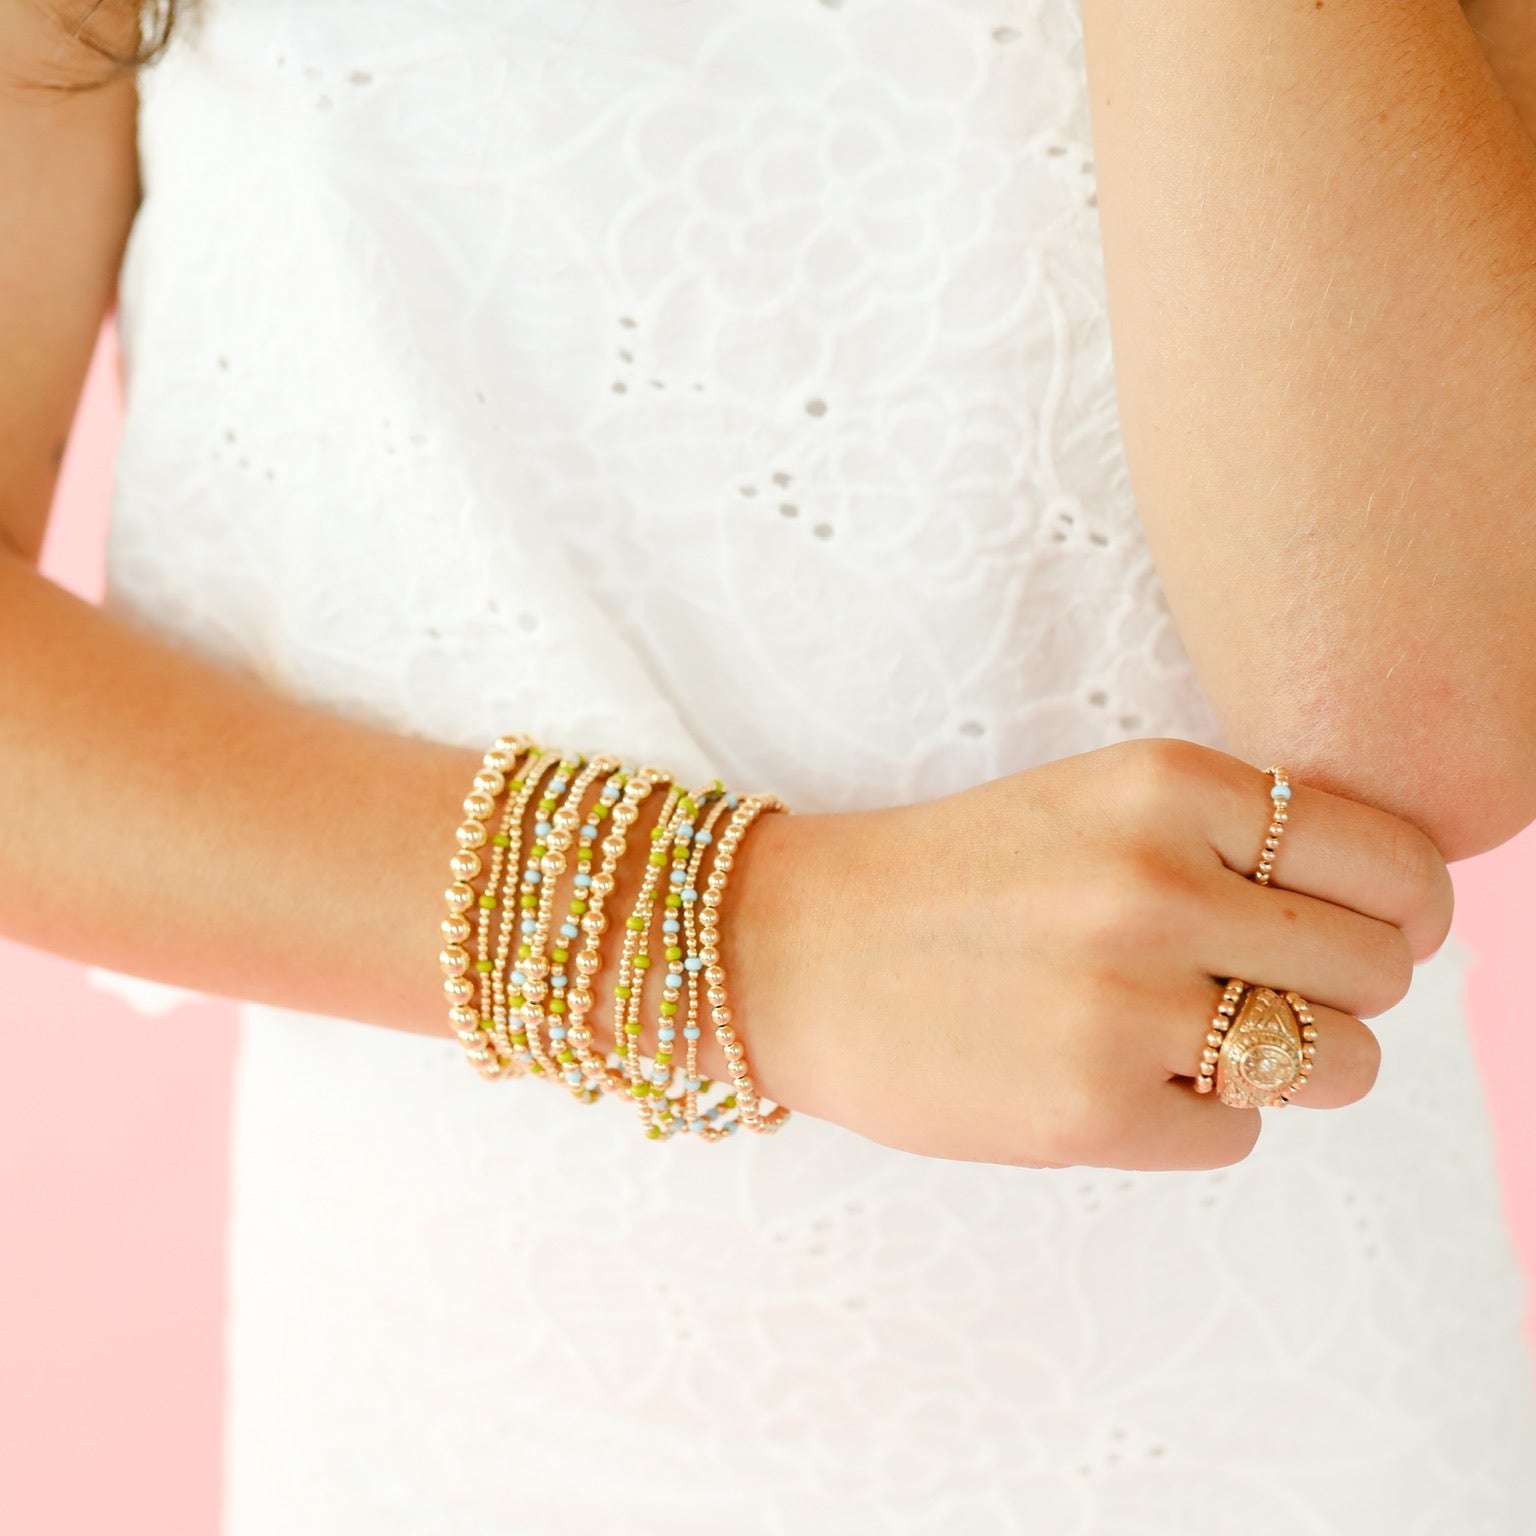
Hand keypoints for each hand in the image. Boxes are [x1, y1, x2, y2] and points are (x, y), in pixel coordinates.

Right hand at [724, 738, 1452, 1169]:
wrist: (795, 950)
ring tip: (1200, 1041)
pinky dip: (1198, 1119)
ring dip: (1291, 1064)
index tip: (1378, 931)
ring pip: (1336, 1063)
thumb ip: (1235, 840)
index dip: (1407, 909)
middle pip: (1380, 969)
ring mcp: (1123, 1003)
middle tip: (1268, 991)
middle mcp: (1156, 885)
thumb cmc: (956, 879)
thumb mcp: (1097, 803)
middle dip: (1343, 991)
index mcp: (1165, 785)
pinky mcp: (1090, 1110)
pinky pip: (1239, 1135)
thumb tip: (1389, 921)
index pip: (1395, 859)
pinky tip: (1118, 1078)